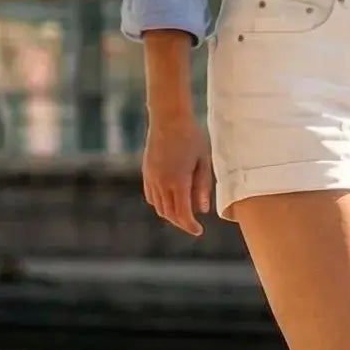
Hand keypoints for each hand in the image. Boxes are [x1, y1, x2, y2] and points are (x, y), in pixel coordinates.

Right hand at [142, 112, 213, 235]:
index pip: (182, 213)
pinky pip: (151, 196)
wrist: (168, 118)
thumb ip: (202, 186)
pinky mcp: (146, 171)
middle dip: (181, 222)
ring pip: (158, 206)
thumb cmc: (191, 137)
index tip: (198, 231)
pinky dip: (160, 204)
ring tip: (183, 215)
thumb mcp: (203, 161)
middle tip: (193, 225)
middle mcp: (161, 182)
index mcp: (178, 181)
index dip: (190, 226)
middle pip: (169, 213)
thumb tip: (202, 210)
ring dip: (170, 215)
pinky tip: (170, 202)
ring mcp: (151, 177)